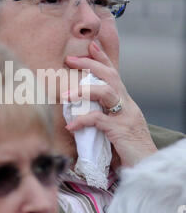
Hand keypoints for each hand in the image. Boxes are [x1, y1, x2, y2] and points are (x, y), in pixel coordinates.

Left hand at [64, 41, 156, 167]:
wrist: (146, 167)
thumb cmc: (127, 149)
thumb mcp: (114, 128)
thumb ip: (102, 117)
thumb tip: (80, 111)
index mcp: (126, 102)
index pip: (114, 74)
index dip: (103, 58)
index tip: (91, 45)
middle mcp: (128, 105)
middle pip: (111, 76)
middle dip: (91, 64)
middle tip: (71, 58)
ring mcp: (125, 117)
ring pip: (106, 92)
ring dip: (84, 90)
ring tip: (66, 95)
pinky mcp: (120, 130)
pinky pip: (98, 119)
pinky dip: (82, 120)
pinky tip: (71, 125)